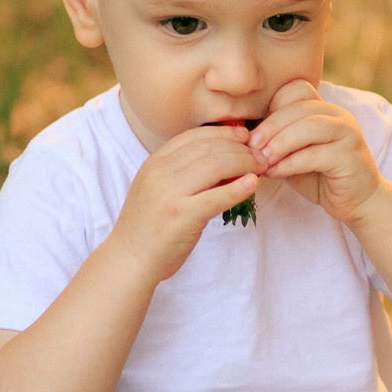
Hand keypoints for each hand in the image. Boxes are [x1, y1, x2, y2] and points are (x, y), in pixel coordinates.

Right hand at [105, 124, 261, 281]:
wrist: (131, 258)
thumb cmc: (151, 225)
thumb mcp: (162, 189)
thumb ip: (186, 173)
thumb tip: (228, 158)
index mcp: (155, 162)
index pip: (195, 136)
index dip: (224, 133)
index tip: (245, 136)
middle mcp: (160, 172)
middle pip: (210, 148)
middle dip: (240, 148)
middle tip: (260, 155)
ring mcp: (170, 193)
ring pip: (216, 165)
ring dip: (244, 163)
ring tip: (261, 167)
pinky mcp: (182, 216)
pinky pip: (216, 197)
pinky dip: (238, 188)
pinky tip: (253, 184)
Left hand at [248, 80, 381, 223]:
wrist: (356, 201)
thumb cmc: (320, 176)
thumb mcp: (293, 153)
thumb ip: (276, 141)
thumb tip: (243, 138)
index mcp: (323, 108)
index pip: (296, 90)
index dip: (273, 107)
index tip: (254, 131)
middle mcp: (338, 115)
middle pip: (298, 108)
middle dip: (270, 127)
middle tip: (250, 147)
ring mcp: (347, 133)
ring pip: (308, 127)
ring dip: (280, 143)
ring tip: (261, 160)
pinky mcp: (350, 156)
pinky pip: (315, 154)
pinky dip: (290, 163)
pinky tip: (275, 173)